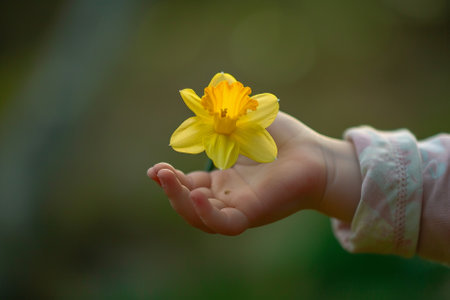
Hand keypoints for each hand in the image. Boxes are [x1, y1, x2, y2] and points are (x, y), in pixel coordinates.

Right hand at [148, 112, 333, 234]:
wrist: (315, 154)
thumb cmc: (283, 138)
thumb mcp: (243, 122)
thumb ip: (219, 117)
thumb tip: (198, 104)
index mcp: (223, 179)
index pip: (189, 184)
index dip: (170, 178)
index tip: (155, 168)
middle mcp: (227, 196)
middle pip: (189, 203)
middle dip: (170, 189)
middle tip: (158, 172)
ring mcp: (239, 207)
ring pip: (200, 217)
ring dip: (179, 201)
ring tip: (167, 178)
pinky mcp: (253, 214)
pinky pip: (224, 223)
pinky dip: (206, 213)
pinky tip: (196, 194)